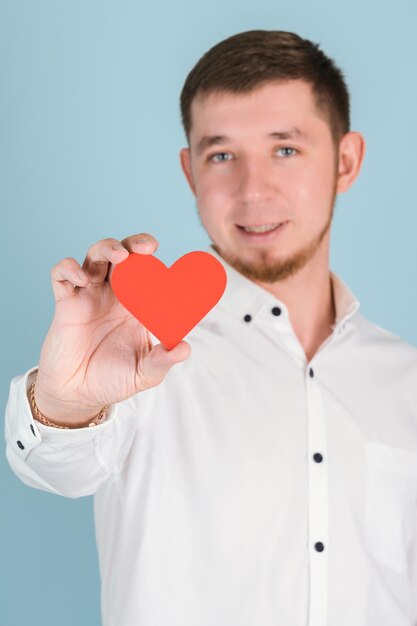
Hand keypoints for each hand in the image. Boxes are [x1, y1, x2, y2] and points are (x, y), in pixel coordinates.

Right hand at [33, 234, 190, 424]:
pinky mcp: (65, 303)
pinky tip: (82, 279)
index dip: (155, 260)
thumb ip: (162, 361)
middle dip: (134, 243)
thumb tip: (185, 348)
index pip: (147, 270)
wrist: (78, 395)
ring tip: (120, 256)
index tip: (167, 261)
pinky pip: (61, 275)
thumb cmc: (112, 380)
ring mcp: (88, 295)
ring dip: (106, 248)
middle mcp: (113, 294)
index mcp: (136, 304)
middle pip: (122, 254)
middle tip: (146, 248)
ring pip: (94, 256)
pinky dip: (69, 269)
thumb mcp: (144, 373)